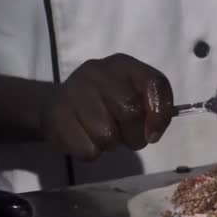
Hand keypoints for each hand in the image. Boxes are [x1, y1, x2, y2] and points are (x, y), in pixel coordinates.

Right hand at [41, 53, 173, 159]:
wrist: (58, 105)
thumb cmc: (106, 103)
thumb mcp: (135, 97)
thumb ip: (155, 109)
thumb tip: (152, 132)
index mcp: (123, 64)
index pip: (154, 83)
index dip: (160, 113)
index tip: (153, 133)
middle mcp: (97, 71)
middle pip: (130, 112)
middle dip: (135, 136)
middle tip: (128, 138)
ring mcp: (73, 90)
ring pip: (107, 135)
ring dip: (111, 145)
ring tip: (104, 134)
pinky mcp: (56, 114)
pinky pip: (87, 149)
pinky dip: (91, 151)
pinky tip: (85, 138)